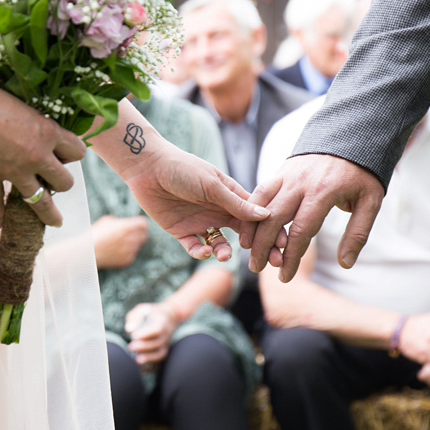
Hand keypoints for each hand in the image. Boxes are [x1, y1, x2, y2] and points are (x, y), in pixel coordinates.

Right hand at [0, 82, 85, 227]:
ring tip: (55, 221)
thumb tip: (34, 119)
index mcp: (47, 132)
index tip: (65, 153)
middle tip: (55, 180)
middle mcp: (36, 157)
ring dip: (48, 213)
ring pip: (40, 201)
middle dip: (62, 182)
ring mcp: (14, 172)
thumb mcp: (20, 102)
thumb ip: (32, 118)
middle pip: (65, 182)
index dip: (72, 153)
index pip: (77, 150)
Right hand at [92, 215, 149, 268]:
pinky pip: (132, 255)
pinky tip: (116, 251)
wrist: (88, 252)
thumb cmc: (96, 234)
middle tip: (130, 235)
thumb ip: (120, 221)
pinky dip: (127, 253)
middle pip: (144, 235)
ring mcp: (130, 251)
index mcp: (127, 227)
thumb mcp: (107, 221)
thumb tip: (125, 223)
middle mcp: (131, 239)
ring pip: (138, 245)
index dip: (140, 224)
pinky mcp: (127, 260)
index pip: (144, 224)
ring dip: (132, 244)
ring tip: (119, 244)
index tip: (137, 225)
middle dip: (138, 234)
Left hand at [120, 144, 269, 261]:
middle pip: (242, 233)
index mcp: (229, 195)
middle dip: (256, 247)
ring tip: (223, 255)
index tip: (282, 242)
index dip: (268, 228)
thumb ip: (236, 203)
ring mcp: (200, 221)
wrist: (148, 168)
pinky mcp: (181, 231)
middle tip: (268, 261)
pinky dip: (201, 252)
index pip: (254, 215)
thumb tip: (265, 214)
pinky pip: (195, 247)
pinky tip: (204, 250)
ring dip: (224, 251)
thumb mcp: (212, 185)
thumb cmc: (183, 168)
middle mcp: (218, 210)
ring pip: (219, 243)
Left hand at [125, 302, 179, 367]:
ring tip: (137, 360)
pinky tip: (142, 371)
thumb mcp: (142, 309)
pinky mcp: (164, 351)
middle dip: (144, 346)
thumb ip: (135, 318)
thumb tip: (129, 329)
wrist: (169, 316)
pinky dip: (152, 368)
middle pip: (158, 343)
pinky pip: (161, 362)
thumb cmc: (151, 313)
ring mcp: (166, 344)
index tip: (134, 336)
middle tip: (131, 347)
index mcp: (161, 322)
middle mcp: (166, 334)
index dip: (146, 333)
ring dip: (150, 358)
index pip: (156, 329)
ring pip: (161, 354)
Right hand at [241, 154, 383, 281]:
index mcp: (323, 192)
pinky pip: (260, 190)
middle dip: (263, 247)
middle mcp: (301, 183)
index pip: (301, 231)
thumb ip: (357, 233)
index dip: (291, 257)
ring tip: (246, 250)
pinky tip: (247, 225)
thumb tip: (345, 263)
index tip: (285, 277)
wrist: (353, 135)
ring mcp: (288, 174)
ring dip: (251, 228)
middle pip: (274, 219)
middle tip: (257, 268)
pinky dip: (250, 209)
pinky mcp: (282, 169)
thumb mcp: (371, 202)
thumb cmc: (363, 173)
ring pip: (261, 204)